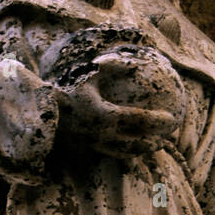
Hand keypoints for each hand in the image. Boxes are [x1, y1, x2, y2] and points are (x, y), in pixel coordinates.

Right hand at [54, 47, 185, 155]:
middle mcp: (99, 132)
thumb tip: (138, 61)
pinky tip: (138, 149)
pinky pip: (112, 153)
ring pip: (125, 151)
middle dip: (154, 138)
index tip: (171, 119)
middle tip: (170, 134)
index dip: (155, 120)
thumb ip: (114, 66)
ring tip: (158, 145)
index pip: (135, 119)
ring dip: (143, 150)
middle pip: (134, 139)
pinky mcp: (88, 147)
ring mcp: (94, 143)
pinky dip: (128, 153)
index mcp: (102, 113)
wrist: (43, 108)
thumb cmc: (70, 84)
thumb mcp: (91, 71)